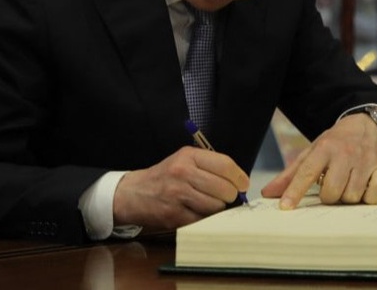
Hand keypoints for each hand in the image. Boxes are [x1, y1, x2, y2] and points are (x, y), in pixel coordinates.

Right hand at [112, 146, 248, 231]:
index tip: (243, 184)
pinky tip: (197, 212)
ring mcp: (178, 194)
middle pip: (224, 188)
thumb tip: (239, 183)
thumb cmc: (165, 177)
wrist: (133, 193)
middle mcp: (183, 172)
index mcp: (188, 156)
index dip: (239, 177)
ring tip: (208, 204)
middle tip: (224, 197)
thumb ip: (209, 167)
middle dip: (229, 196)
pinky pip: (202, 220)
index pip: (225, 165)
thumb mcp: (184, 161)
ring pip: (216, 206)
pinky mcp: (174, 214)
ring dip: (217, 209)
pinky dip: (204, 219)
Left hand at [260, 113, 376, 209]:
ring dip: (347, 197)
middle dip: (328, 196)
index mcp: (324, 148)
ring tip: (346, 185)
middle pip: (331, 191)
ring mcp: (365, 161)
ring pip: (351, 197)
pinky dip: (367, 198)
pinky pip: (373, 197)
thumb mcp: (312, 152)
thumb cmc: (335, 143)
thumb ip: (290, 174)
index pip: (306, 173)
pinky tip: (362, 188)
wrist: (367, 125)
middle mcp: (345, 154)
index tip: (285, 207)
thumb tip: (268, 193)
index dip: (295, 191)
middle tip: (330, 187)